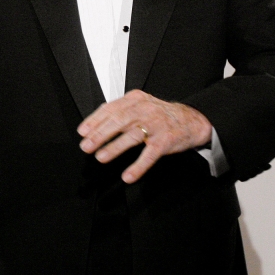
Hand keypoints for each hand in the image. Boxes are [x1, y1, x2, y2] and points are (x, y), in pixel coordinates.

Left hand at [77, 90, 211, 183]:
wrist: (191, 119)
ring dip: (115, 147)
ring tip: (101, 157)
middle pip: (119, 120)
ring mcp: (156, 124)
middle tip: (86, 146)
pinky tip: (128, 175)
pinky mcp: (166, 140)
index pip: (111, 108)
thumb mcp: (141, 104)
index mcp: (136, 99)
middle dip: (100, 134)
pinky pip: (150, 154)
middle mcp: (145, 109)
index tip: (82, 132)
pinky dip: (138, 166)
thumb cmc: (161, 115)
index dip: (95, 120)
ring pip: (132, 135)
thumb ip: (120, 109)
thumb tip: (95, 120)